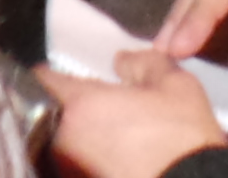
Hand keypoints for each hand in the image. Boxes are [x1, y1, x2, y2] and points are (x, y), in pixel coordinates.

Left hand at [39, 52, 227, 177]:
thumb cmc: (182, 136)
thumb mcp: (175, 84)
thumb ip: (143, 62)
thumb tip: (120, 61)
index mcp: (81, 104)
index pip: (45, 79)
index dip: (53, 73)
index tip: (61, 75)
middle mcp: (65, 139)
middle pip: (56, 115)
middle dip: (73, 111)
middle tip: (100, 111)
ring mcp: (69, 171)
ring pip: (67, 145)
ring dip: (83, 140)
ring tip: (114, 141)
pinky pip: (79, 169)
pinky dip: (92, 163)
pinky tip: (119, 162)